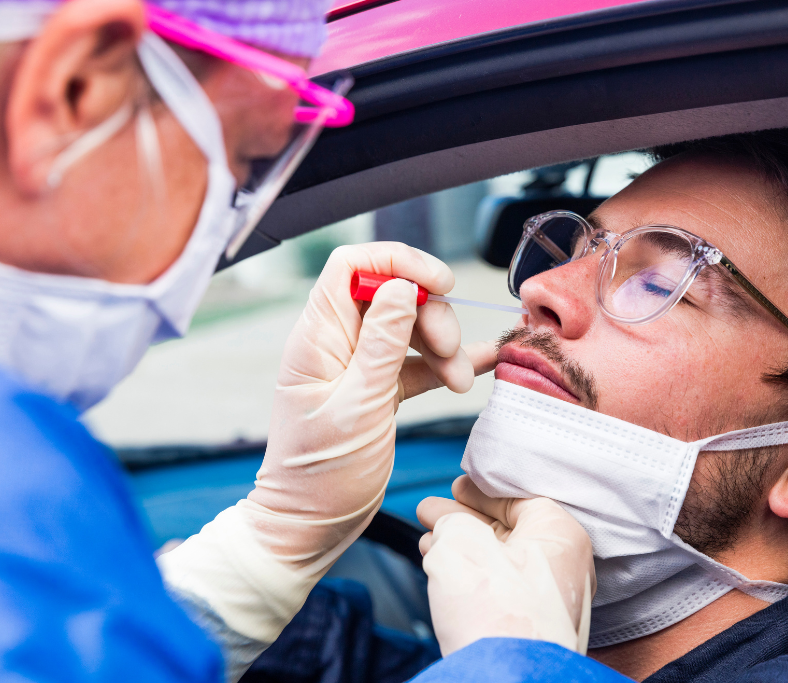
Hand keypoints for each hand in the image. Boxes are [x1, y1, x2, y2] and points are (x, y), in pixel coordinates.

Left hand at [159, 243, 495, 652]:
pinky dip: (445, 364)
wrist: (310, 527)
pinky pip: (416, 361)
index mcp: (317, 338)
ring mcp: (356, 365)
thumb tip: (401, 286)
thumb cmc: (322, 477)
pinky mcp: (376, 389)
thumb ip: (382, 344)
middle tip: (451, 352)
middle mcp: (335, 343)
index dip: (398, 261)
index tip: (438, 284)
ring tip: (460, 382)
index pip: (352, 265)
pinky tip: (477, 367)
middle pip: (392, 294)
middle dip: (431, 315)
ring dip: (443, 346)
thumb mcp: (359, 407)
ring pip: (409, 326)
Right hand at [417, 475, 595, 656]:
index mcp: (560, 534)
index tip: (457, 487)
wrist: (504, 678)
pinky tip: (440, 570)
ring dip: (461, 549)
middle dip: (464, 521)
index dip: (482, 492)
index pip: (520, 500)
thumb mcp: (460, 543)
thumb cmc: (494, 609)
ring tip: (427, 540)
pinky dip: (470, 576)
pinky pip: (500, 589)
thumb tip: (447, 526)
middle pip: (507, 531)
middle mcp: (564, 566)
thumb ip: (452, 523)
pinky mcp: (532, 627)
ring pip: (499, 562)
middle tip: (432, 511)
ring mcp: (550, 601)